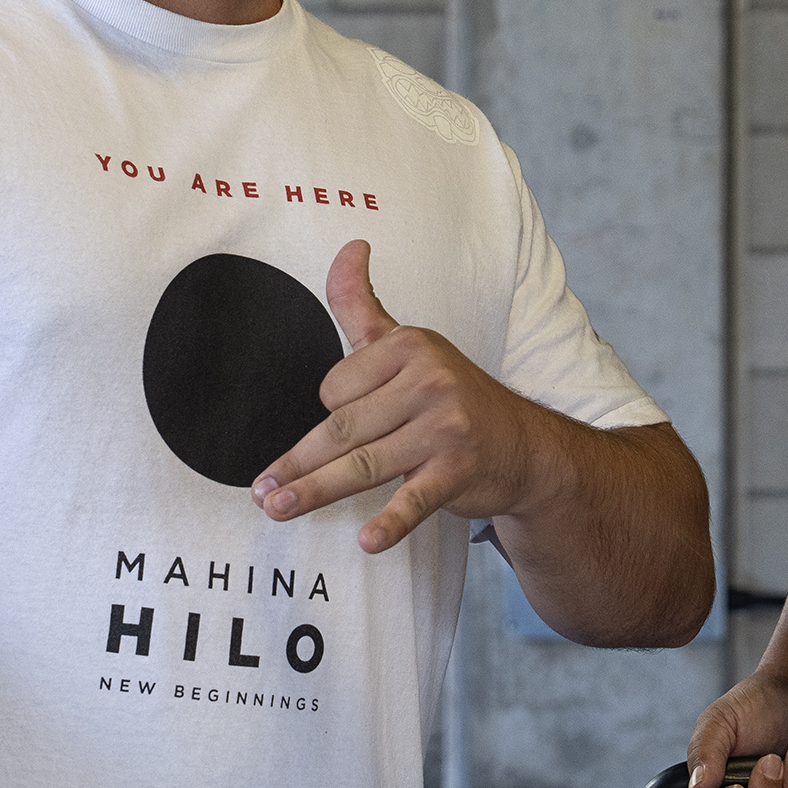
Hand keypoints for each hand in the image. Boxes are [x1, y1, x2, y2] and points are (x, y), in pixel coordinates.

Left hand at [249, 240, 561, 554]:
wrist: (524, 446)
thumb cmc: (452, 397)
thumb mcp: (408, 345)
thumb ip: (363, 303)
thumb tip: (349, 247)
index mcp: (411, 347)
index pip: (337, 388)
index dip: (329, 413)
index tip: (337, 430)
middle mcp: (430, 381)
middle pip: (344, 428)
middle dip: (298, 463)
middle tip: (263, 490)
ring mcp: (446, 427)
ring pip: (365, 465)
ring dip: (317, 491)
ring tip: (280, 508)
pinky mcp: (459, 470)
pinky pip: (415, 499)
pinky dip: (391, 523)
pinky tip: (367, 540)